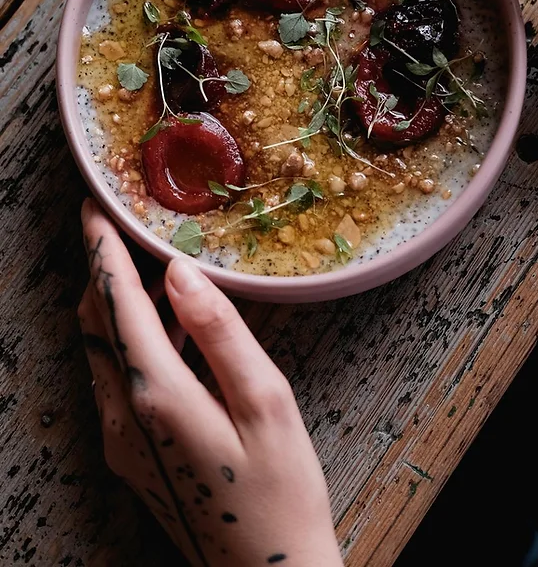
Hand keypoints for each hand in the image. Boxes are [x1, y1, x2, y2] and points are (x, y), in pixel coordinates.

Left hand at [79, 198, 341, 566]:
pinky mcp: (133, 456)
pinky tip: (169, 329)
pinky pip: (117, 380)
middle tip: (118, 227)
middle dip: (101, 270)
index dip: (104, 251)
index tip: (95, 208)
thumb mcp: (267, 403)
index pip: (117, 304)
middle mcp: (124, 417)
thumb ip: (221, 332)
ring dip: (115, 305)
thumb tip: (182, 273)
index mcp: (157, 397)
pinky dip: (130, 340)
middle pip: (96, 326)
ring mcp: (122, 442)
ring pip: (101, 353)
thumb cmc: (280, 493)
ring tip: (146, 266)